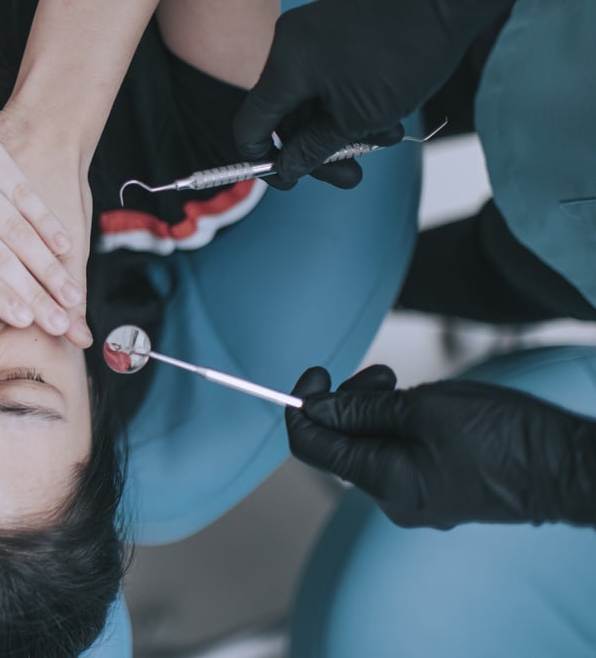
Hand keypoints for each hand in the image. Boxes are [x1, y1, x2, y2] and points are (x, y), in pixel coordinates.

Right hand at [234, 0, 590, 187]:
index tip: (290, 180)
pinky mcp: (334, 25)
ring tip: (385, 139)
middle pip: (285, 114)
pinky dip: (349, 101)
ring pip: (312, 97)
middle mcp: (289, 44)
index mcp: (285, 67)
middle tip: (349, 175)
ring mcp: (311, 31)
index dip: (264, 160)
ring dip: (342, 127)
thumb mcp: (358, 118)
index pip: (250, 125)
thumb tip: (288, 167)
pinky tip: (386, 115)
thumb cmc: (405, 53)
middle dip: (317, 149)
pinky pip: (327, 75)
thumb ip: (314, 148)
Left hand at [286, 365, 595, 529]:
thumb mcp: (425, 407)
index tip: (315, 372)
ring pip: (371, 446)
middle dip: (349, 401)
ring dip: (376, 410)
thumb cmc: (508, 436)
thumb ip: (362, 408)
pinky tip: (429, 409)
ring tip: (411, 387)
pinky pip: (399, 454)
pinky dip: (400, 426)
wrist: (572, 467)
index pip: (312, 446)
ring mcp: (418, 498)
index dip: (303, 405)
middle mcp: (395, 500)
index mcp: (386, 483)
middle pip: (341, 443)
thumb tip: (314, 408)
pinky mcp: (438, 489)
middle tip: (384, 374)